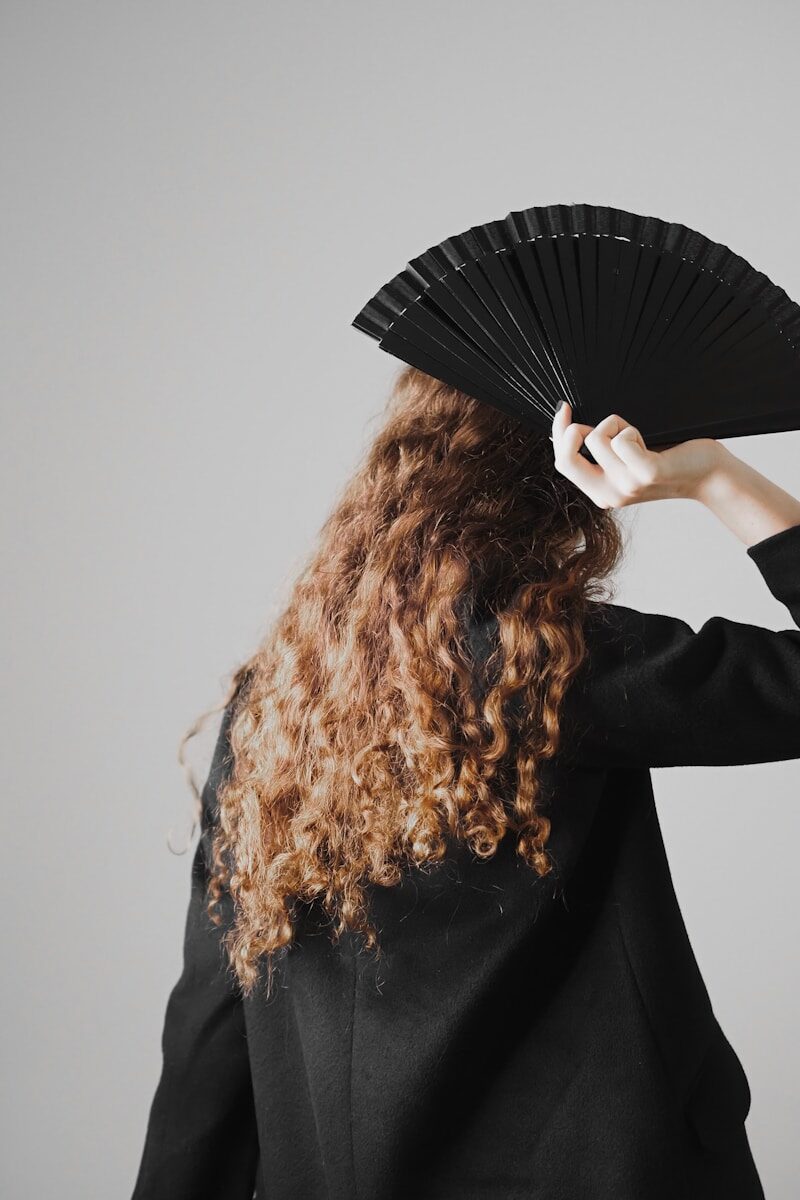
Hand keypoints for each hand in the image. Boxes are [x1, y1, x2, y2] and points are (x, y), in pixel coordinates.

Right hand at [550, 402, 723, 509]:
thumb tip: (572, 428)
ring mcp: (627, 486)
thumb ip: (599, 452)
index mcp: (600, 493)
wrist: (708, 475)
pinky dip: (631, 430)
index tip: (564, 409)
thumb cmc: (669, 460)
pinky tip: (648, 440)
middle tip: (587, 419)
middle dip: (569, 431)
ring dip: (615, 426)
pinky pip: (621, 439)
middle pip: (566, 458)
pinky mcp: (645, 473)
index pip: (562, 463)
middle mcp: (610, 494)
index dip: (557, 433)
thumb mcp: (625, 459)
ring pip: (596, 440)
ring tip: (637, 436)